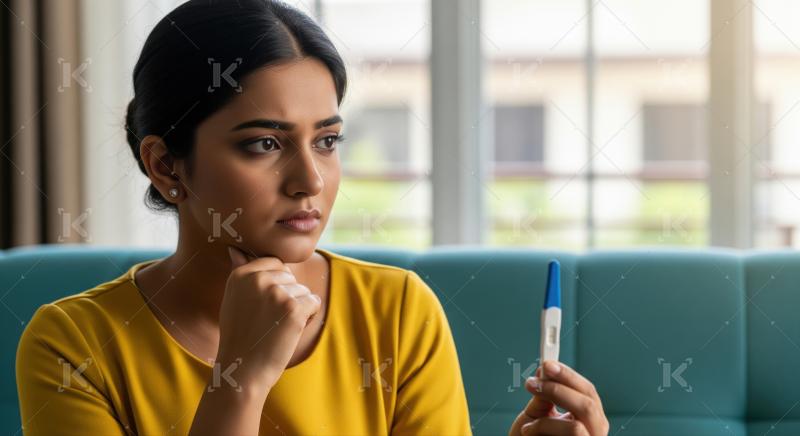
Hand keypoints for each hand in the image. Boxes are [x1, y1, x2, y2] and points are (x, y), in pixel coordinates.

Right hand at [215, 245, 321, 395]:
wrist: (243, 370)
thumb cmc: (240, 336)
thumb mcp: (233, 299)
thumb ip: (240, 273)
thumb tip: (235, 249)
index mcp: (241, 274)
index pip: (275, 264)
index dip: (276, 286)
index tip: (263, 308)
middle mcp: (258, 279)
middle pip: (291, 276)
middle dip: (288, 296)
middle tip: (269, 320)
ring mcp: (277, 292)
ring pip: (303, 290)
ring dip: (298, 308)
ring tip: (276, 327)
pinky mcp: (294, 307)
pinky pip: (314, 302)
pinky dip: (309, 317)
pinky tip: (290, 330)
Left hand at [508, 360, 608, 435]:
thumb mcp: (535, 415)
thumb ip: (543, 397)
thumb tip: (545, 371)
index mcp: (588, 417)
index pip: (587, 392)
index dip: (569, 376)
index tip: (546, 364)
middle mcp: (595, 431)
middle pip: (589, 403)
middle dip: (560, 388)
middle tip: (534, 381)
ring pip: (577, 425)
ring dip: (546, 420)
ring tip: (527, 419)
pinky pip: (568, 435)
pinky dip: (542, 429)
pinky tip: (527, 432)